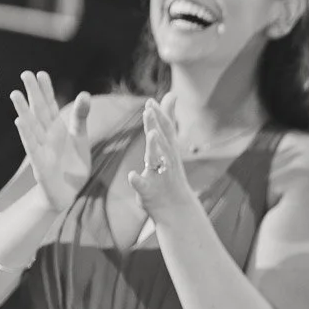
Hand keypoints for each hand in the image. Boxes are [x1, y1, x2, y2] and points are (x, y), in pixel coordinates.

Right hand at [9, 71, 89, 212]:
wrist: (68, 191)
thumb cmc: (72, 163)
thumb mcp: (80, 137)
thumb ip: (81, 117)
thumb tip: (85, 93)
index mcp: (57, 129)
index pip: (51, 106)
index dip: (46, 90)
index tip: (40, 73)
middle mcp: (47, 136)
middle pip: (39, 112)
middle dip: (33, 94)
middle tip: (25, 74)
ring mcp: (42, 149)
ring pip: (32, 127)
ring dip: (24, 111)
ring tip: (16, 94)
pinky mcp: (40, 164)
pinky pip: (32, 148)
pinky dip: (26, 135)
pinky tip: (19, 122)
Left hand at [126, 95, 194, 222]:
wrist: (177, 211)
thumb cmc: (169, 178)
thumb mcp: (169, 150)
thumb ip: (167, 125)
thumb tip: (172, 97)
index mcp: (169, 153)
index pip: (166, 131)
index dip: (160, 116)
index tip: (151, 101)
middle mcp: (167, 162)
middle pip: (163, 140)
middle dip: (157, 124)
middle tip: (149, 108)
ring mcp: (160, 177)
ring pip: (158, 160)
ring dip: (155, 147)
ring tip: (151, 134)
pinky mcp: (150, 193)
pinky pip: (144, 186)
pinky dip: (138, 180)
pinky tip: (132, 175)